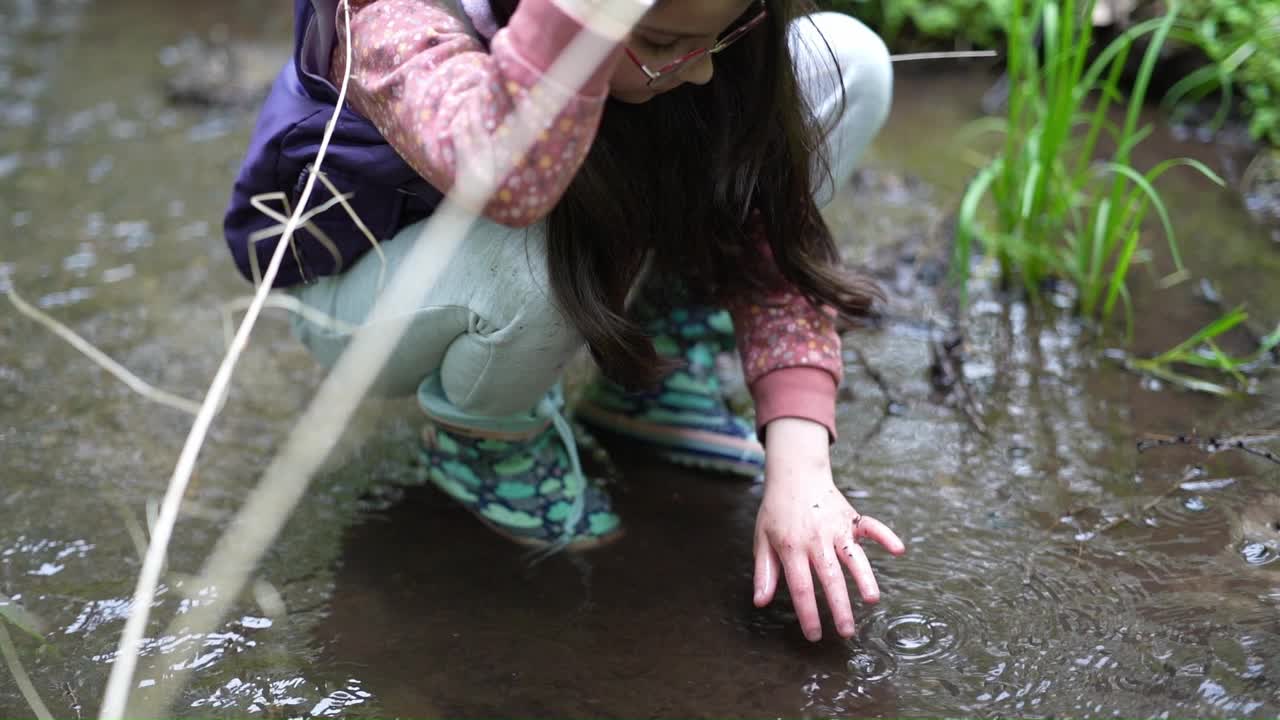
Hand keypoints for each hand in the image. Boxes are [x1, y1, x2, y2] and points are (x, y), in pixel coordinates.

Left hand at [752, 417, 905, 641]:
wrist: (794, 476)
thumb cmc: (776, 512)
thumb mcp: (762, 540)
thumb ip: (764, 572)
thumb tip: (760, 602)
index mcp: (792, 547)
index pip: (801, 587)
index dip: (808, 614)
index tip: (815, 635)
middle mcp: (816, 539)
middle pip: (830, 578)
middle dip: (839, 607)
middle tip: (847, 632)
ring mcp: (836, 528)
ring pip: (853, 556)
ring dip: (864, 578)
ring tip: (872, 600)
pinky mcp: (851, 518)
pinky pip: (871, 526)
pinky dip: (885, 536)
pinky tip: (898, 550)